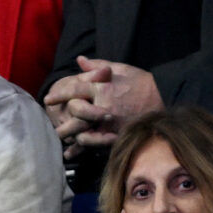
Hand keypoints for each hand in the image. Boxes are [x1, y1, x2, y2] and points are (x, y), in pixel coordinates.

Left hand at [46, 56, 163, 158]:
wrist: (163, 98)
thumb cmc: (141, 82)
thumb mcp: (121, 69)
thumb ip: (97, 65)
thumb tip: (79, 60)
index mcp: (102, 87)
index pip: (75, 89)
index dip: (60, 94)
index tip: (49, 99)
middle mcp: (103, 105)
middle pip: (76, 112)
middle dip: (63, 115)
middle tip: (51, 120)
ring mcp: (110, 122)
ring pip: (83, 130)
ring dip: (70, 135)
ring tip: (59, 138)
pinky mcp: (117, 134)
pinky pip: (96, 143)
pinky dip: (83, 148)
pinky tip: (72, 152)